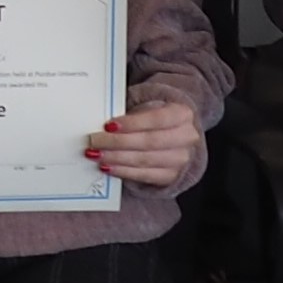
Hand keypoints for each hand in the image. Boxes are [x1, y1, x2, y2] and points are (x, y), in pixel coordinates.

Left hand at [87, 101, 202, 192]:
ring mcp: (180, 160)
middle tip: (95, 141)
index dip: (132, 123)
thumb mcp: (149, 106)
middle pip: (149, 142)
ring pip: (145, 160)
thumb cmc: (155, 118)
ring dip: (117, 159)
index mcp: (183, 114)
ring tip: (97, 155)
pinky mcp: (171, 176)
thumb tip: (104, 124)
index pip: (157, 119)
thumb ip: (131, 113)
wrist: (174, 135)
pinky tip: (108, 167)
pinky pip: (144, 176)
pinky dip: (123, 171)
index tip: (109, 125)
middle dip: (118, 142)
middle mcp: (186, 138)